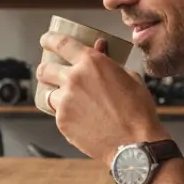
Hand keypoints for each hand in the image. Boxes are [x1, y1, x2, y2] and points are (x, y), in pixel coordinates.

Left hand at [37, 33, 166, 164]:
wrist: (134, 144)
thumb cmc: (137, 112)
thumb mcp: (130, 77)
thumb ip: (110, 61)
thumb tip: (100, 48)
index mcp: (91, 63)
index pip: (61, 43)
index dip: (50, 39)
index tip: (46, 40)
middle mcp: (74, 79)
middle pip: (45, 69)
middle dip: (45, 70)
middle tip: (50, 74)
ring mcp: (65, 101)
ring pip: (48, 93)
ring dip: (55, 95)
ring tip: (68, 101)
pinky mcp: (62, 121)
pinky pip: (57, 113)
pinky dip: (64, 114)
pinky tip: (79, 119)